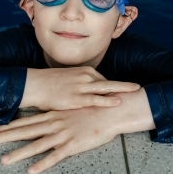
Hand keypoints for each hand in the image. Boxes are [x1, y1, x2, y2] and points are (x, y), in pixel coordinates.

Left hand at [0, 89, 154, 173]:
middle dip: (8, 137)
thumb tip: (53, 113)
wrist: (113, 108)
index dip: (12, 125)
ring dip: (19, 153)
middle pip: (27, 131)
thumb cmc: (95, 107)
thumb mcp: (75, 106)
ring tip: (4, 160)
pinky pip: (55, 157)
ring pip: (36, 145)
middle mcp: (55, 124)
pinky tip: (32, 170)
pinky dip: (43, 163)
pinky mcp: (73, 145)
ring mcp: (63, 134)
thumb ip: (63, 111)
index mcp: (55, 115)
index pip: (29, 120)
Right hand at [20, 66, 139, 110]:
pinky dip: (107, 100)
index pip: (103, 80)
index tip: (124, 91)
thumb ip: (80, 84)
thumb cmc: (49, 84)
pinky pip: (95, 99)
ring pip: (106, 88)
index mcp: (84, 71)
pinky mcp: (76, 98)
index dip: (114, 87)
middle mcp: (85, 77)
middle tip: (138, 87)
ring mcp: (81, 87)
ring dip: (122, 90)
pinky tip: (117, 102)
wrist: (35, 85)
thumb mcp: (68, 78)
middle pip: (110, 81)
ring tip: (135, 92)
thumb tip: (88, 92)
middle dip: (125, 85)